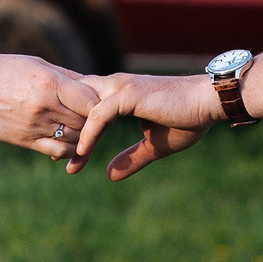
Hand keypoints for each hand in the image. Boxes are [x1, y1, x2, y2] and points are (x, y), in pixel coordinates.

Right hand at [0, 52, 102, 165]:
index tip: (101, 100)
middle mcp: (43, 106)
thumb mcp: (33, 63)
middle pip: (86, 120)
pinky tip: (69, 140)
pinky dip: (69, 148)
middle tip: (99, 117)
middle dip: (96, 119)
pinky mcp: (24, 141)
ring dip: (84, 135)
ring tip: (84, 127)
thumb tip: (93, 84)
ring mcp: (33, 126)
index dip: (100, 102)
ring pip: (75, 138)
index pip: (90, 100)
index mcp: (48, 82)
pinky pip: (57, 150)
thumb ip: (65, 75)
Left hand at [72, 71, 221, 179]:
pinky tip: (81, 153)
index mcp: (119, 93)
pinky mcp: (128, 95)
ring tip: (63, 159)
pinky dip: (89, 134)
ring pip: (83, 108)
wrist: (208, 102)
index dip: (75, 130)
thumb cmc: (187, 118)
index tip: (65, 156)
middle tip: (53, 156)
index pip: (86, 107)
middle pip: (77, 103)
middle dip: (65, 129)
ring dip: (73, 134)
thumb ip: (132, 158)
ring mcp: (121, 88)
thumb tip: (109, 175)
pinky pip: (99, 115)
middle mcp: (115, 86)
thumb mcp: (154, 145)